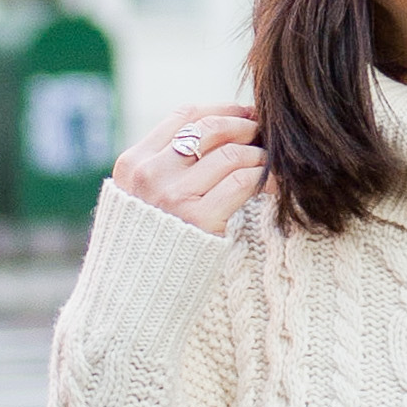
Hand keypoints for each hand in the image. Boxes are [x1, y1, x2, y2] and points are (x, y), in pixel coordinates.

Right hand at [115, 101, 265, 237]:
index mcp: (132, 163)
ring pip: (231, 154)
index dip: (222, 110)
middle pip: (210, 129)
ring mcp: (173, 196)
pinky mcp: (199, 219)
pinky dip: (265, 178)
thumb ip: (164, 166)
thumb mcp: (138, 198)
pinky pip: (242, 182)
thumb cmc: (146, 246)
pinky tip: (274, 184)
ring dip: (259, 155)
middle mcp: (150, 175)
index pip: (184, 116)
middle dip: (245, 125)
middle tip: (266, 133)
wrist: (132, 296)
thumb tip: (219, 132)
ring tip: (270, 163)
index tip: (245, 114)